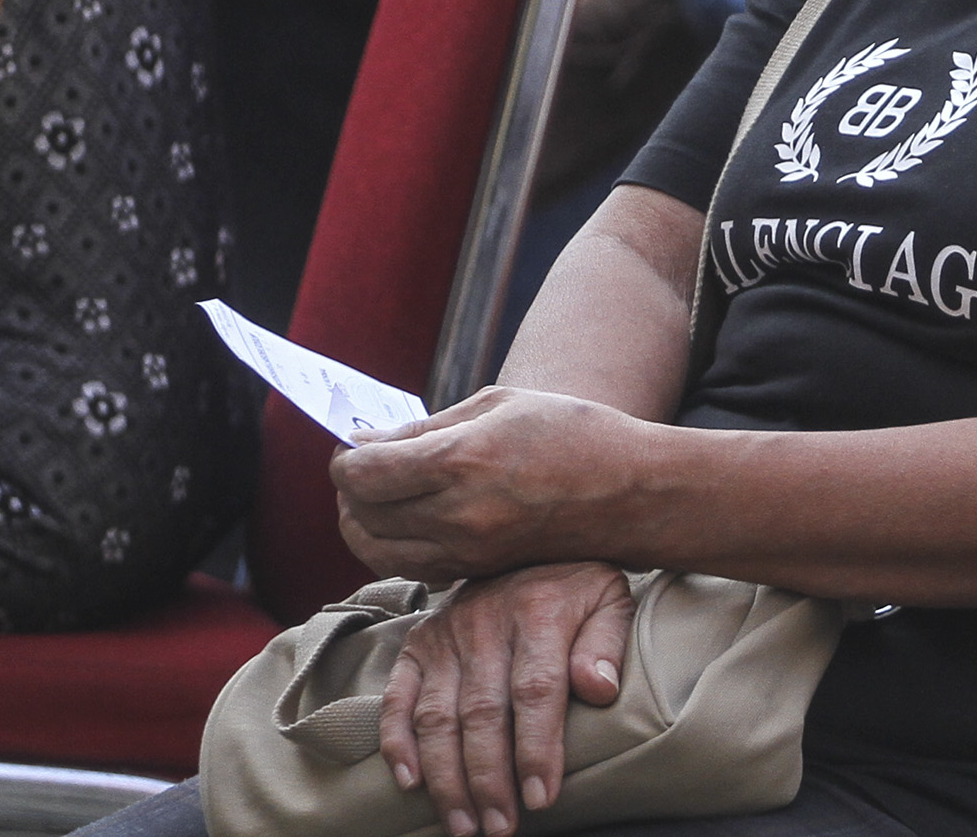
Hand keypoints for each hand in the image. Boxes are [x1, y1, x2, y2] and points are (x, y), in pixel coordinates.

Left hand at [332, 386, 653, 584]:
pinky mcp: (477, 572)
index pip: (364, 473)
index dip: (346, 458)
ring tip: (377, 495)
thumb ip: (426, 428)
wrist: (629, 492)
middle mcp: (457, 514)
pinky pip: (410, 567)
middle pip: (362, 515)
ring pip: (377, 552)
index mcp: (462, 461)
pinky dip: (393, 545)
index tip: (355, 443)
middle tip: (361, 466)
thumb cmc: (569, 433)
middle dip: (349, 490)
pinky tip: (408, 518)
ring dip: (363, 523)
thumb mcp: (497, 405)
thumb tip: (366, 443)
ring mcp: (467, 551)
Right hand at [374, 560, 635, 836]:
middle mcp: (485, 621)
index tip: (541, 798)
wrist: (525, 537)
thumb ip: (606, 642)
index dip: (537, 748)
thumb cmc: (576, 584)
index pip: (536, 690)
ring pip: (437, 716)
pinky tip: (410, 783)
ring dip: (447, 778)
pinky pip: (398, 698)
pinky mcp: (417, 645)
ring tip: (464, 825)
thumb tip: (600, 689)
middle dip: (490, 780)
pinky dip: (397, 742)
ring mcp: (445, 634)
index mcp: (539, 610)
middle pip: (482, 713)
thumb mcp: (609, 597)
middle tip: (501, 827)